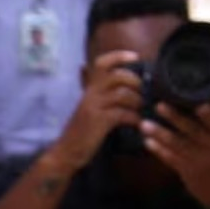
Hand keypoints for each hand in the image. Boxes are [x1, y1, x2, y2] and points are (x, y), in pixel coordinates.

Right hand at [54, 52, 146, 169]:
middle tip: (142, 91)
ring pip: (122, 94)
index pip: (101, 64)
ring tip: (140, 109)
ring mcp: (94, 107)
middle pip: (117, 76)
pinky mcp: (98, 121)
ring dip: (137, 101)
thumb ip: (106, 94)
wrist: (67, 152)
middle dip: (135, 81)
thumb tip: (130, 84)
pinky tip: (137, 123)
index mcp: (90, 88)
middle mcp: (91, 94)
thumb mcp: (93, 107)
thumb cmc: (84, 130)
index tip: (135, 56)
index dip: (119, 56)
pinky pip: (122, 113)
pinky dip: (133, 117)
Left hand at [144, 98, 209, 208]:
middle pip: (193, 131)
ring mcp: (199, 161)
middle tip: (158, 105)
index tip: (194, 101)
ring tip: (145, 124)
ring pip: (178, 145)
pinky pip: (171, 159)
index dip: (207, 113)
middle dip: (175, 118)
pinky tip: (148, 142)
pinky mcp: (187, 172)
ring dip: (160, 134)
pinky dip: (159, 151)